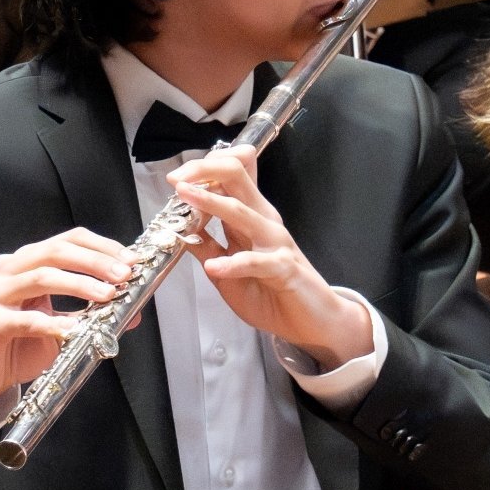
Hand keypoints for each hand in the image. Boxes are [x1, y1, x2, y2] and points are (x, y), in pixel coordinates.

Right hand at [0, 229, 129, 423]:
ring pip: (40, 277)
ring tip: (107, 296)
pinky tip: (75, 330)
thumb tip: (134, 313)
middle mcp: (7, 270)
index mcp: (24, 263)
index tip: (131, 259)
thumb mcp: (59, 327)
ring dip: (79, 285)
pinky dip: (52, 323)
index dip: (101, 246)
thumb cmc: (16, 347)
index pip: (66, 240)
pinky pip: (24, 319)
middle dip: (95, 261)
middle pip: (55, 252)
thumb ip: (90, 316)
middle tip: (123, 274)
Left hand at [168, 149, 374, 370]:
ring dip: (211, 202)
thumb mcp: (228, 268)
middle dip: (203, 170)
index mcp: (251, 215)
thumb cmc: (273, 293)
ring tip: (185, 197)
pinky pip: (256, 262)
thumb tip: (179, 229)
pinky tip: (215, 267)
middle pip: (235, 176)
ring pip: (241, 211)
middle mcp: (263, 219)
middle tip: (176, 178)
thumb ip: (207, 246)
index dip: (203, 168)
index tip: (177, 177)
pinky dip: (233, 263)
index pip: (231, 174)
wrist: (313, 321)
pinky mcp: (284, 268)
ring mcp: (275, 241)